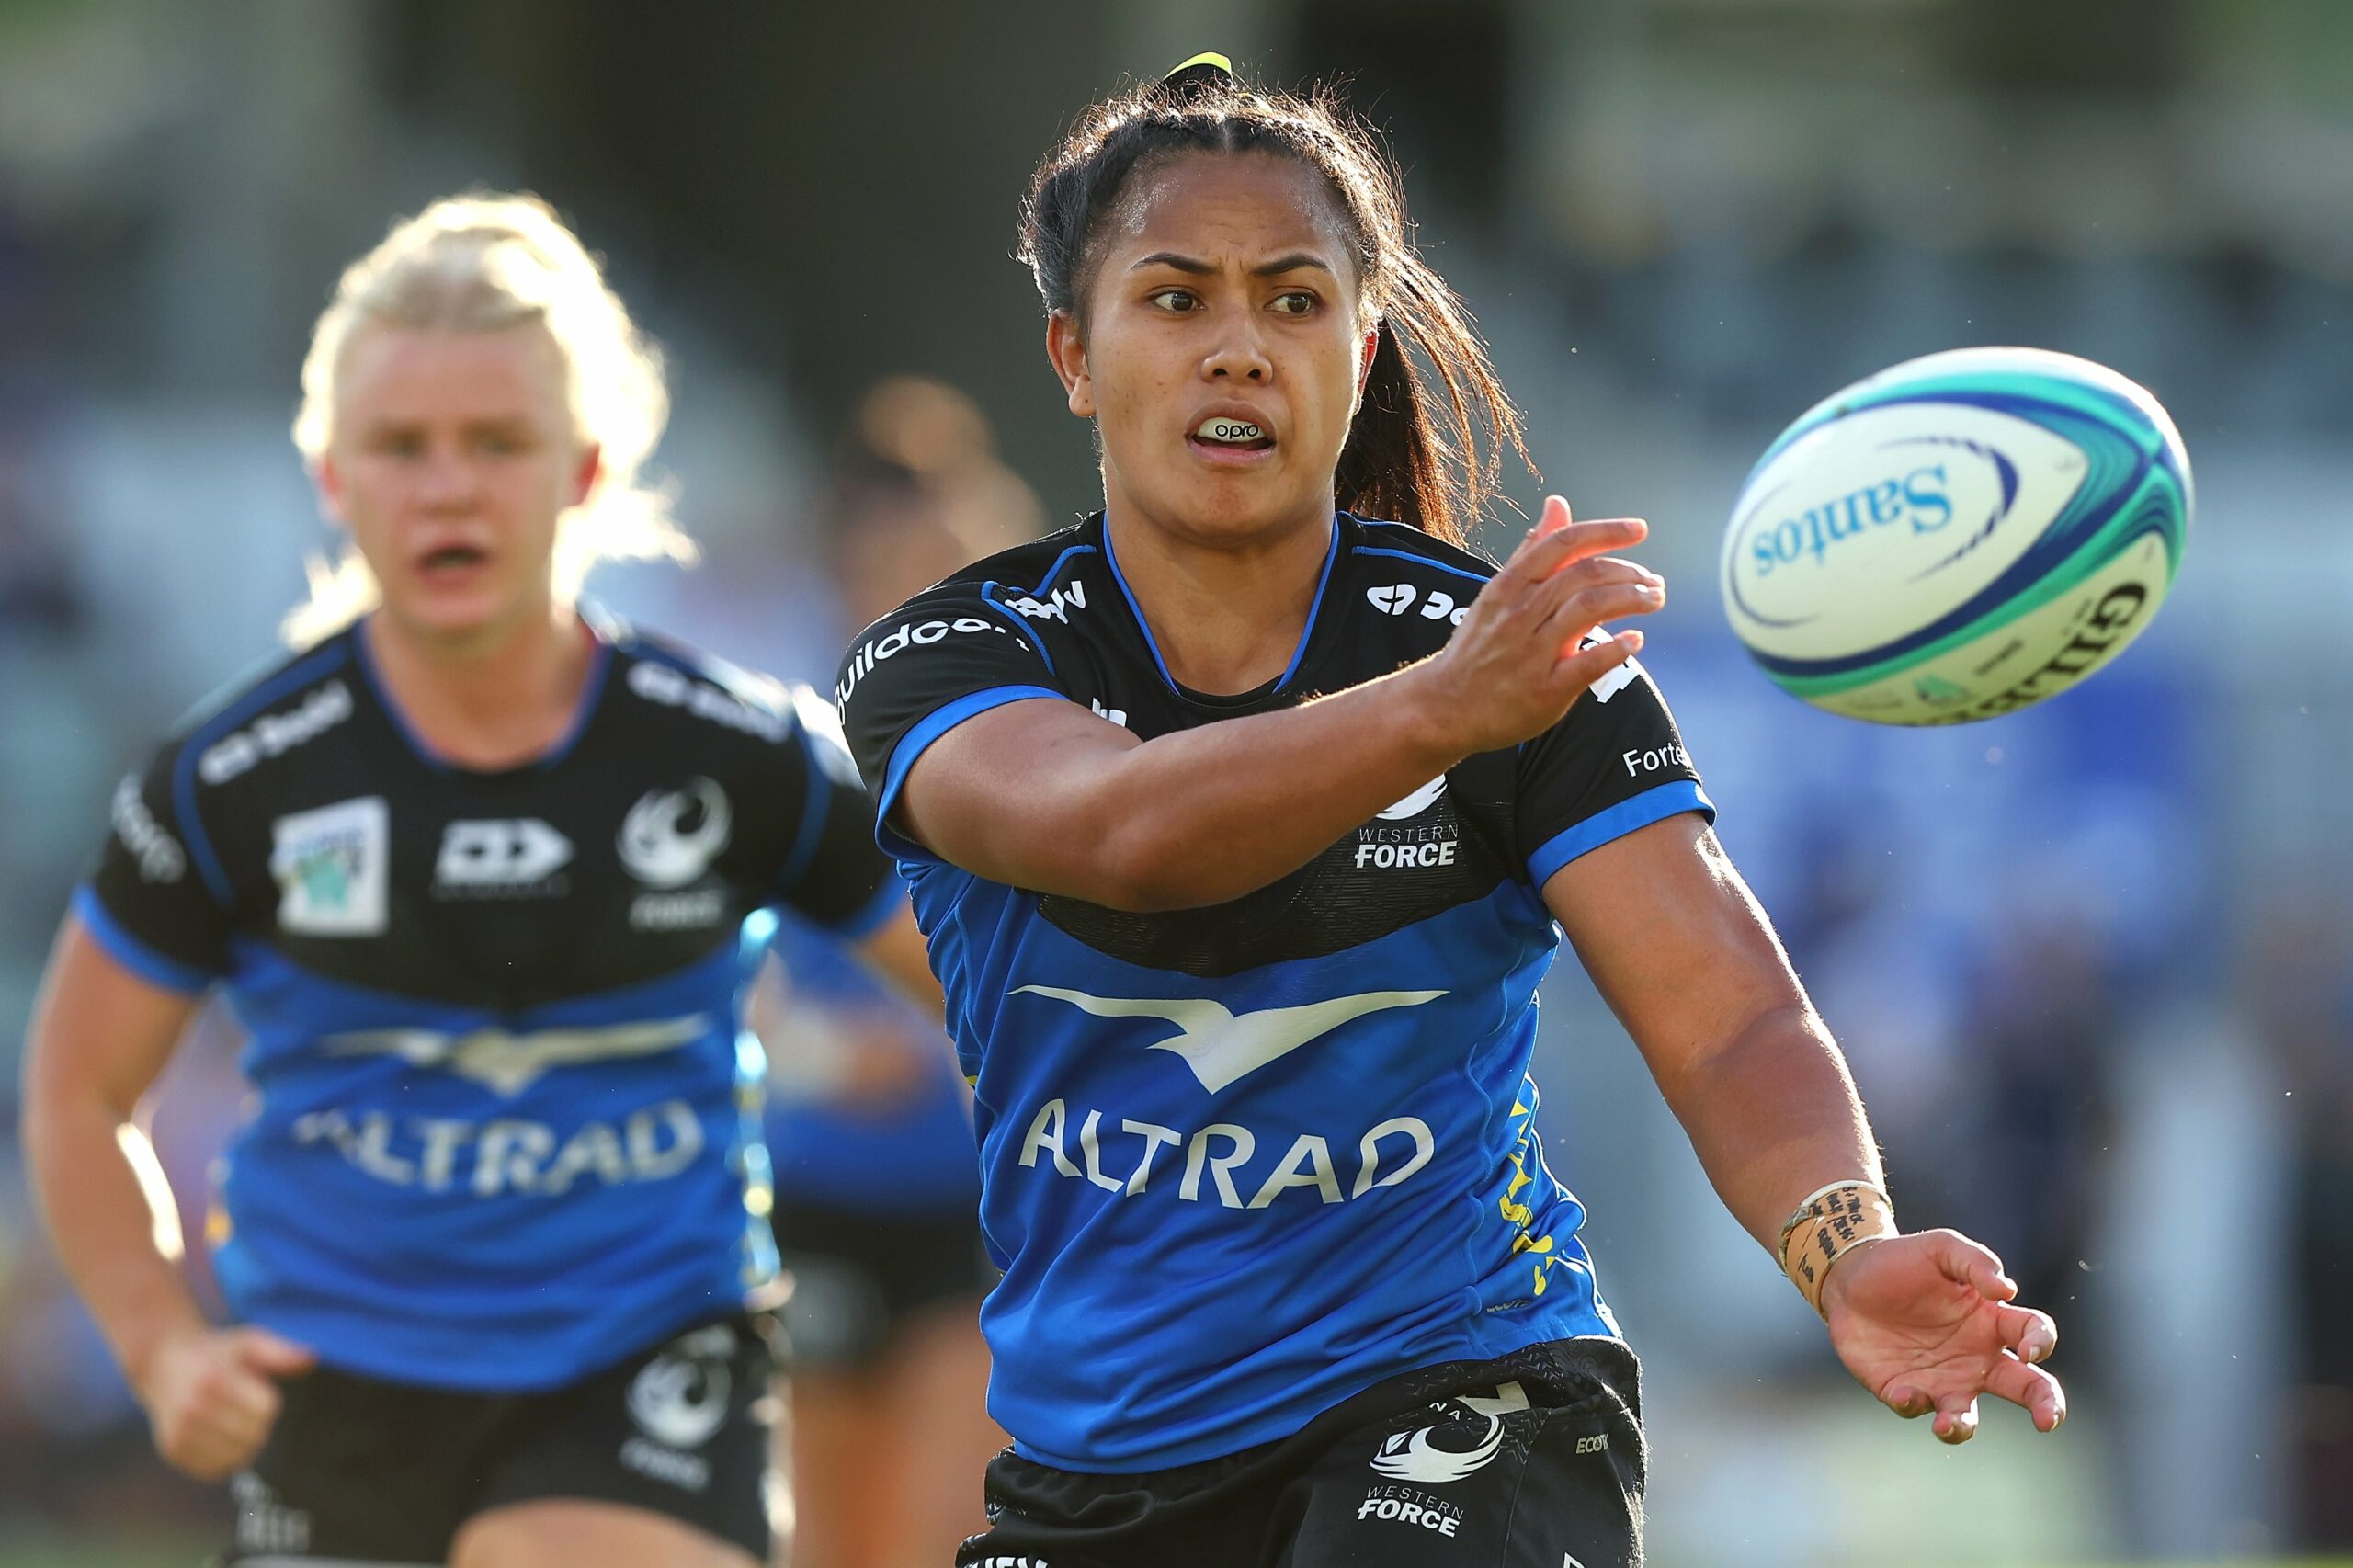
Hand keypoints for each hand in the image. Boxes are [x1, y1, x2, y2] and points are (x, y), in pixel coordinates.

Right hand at [133, 1323, 314, 1479]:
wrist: (163, 1363)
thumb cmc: (216, 1352)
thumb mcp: (248, 1341)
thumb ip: (280, 1352)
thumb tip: (311, 1360)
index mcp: (216, 1380)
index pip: (266, 1411)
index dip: (269, 1402)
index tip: (256, 1391)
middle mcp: (193, 1408)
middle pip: (254, 1437)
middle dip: (259, 1424)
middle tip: (244, 1409)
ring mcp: (180, 1432)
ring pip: (237, 1458)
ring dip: (245, 1446)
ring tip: (234, 1424)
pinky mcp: (173, 1450)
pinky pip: (214, 1471)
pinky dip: (225, 1460)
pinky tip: (220, 1439)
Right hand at [1414, 496, 1663, 755]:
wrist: (1446, 706)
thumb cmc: (1477, 647)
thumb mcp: (1498, 593)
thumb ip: (1532, 550)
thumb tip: (1557, 505)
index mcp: (1509, 586)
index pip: (1562, 543)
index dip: (1606, 532)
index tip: (1638, 529)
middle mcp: (1519, 614)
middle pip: (1583, 575)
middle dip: (1628, 572)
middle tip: (1652, 580)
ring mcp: (1532, 653)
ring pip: (1588, 609)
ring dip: (1631, 599)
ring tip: (1653, 600)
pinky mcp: (1545, 690)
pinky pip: (1587, 664)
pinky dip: (1616, 648)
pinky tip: (1635, 640)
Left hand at [1821, 1229, 2064, 1443]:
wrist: (1848, 1278)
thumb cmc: (1902, 1261)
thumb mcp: (1940, 1248)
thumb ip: (1975, 1261)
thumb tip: (2008, 1290)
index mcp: (1991, 1320)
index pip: (2034, 1334)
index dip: (2041, 1343)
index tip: (2030, 1349)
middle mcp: (1976, 1358)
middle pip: (2026, 1388)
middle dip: (2046, 1407)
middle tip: (2047, 1422)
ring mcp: (1941, 1379)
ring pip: (1965, 1417)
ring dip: (1961, 1425)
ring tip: (1947, 1423)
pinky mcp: (1904, 1390)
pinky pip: (1915, 1408)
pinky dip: (1912, 1404)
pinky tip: (1904, 1391)